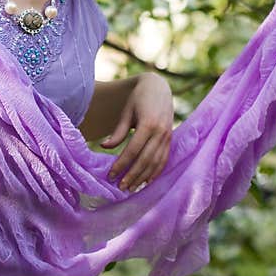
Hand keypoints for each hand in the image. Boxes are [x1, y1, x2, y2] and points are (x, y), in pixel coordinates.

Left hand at [101, 72, 173, 192]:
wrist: (159, 87)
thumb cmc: (138, 99)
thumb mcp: (126, 113)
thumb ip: (118, 131)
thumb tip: (104, 147)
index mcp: (148, 124)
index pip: (132, 150)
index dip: (121, 164)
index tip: (111, 175)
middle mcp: (160, 132)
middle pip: (145, 160)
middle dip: (132, 175)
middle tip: (120, 188)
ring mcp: (168, 136)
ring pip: (156, 163)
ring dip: (144, 177)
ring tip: (131, 188)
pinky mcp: (171, 139)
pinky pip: (164, 160)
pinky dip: (156, 172)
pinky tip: (147, 182)